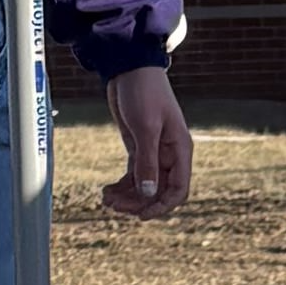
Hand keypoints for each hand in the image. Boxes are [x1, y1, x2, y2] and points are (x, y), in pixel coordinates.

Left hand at [105, 66, 193, 217]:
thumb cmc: (143, 93)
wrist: (129, 68)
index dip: (163, 206)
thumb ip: (147, 162)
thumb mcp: (146, 128)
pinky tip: (107, 191)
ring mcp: (153, 152)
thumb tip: (149, 194)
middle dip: (138, 202)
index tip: (141, 216)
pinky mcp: (138, 148)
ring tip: (106, 200)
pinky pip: (133, 175)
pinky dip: (122, 186)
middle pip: (159, 191)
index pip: (179, 189)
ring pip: (145, 186)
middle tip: (113, 206)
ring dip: (128, 197)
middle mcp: (169, 155)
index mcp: (180, 150)